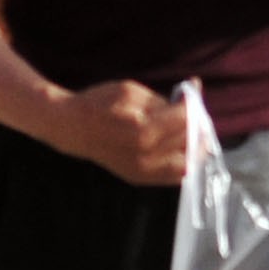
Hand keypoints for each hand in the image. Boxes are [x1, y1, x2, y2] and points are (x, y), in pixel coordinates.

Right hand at [51, 80, 184, 184]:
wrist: (72, 128)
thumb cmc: (100, 104)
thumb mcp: (132, 91)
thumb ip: (163, 98)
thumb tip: (190, 96)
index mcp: (143, 131)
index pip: (185, 118)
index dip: (193, 103)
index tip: (193, 91)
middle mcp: (145, 156)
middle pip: (188, 139)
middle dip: (196, 121)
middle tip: (194, 109)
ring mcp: (142, 171)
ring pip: (187, 160)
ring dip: (195, 143)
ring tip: (193, 127)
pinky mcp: (139, 178)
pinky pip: (174, 176)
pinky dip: (186, 161)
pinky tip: (185, 146)